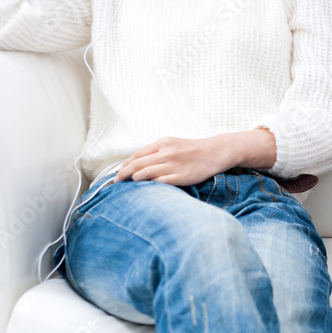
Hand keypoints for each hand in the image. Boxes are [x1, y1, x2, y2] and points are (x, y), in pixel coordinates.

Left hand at [113, 136, 232, 186]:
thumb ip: (156, 152)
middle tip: (116, 182)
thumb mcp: (173, 144)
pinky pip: (160, 182)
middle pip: (137, 164)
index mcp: (163, 143)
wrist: (215, 152)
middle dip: (123, 174)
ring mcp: (174, 165)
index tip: (118, 173)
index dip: (124, 165)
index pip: (137, 155)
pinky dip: (150, 185)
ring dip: (134, 180)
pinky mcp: (181, 176)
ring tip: (130, 186)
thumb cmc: (192, 150)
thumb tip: (137, 163)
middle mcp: (166, 152)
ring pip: (145, 173)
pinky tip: (146, 189)